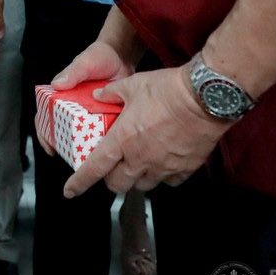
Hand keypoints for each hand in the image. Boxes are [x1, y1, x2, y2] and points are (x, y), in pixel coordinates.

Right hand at [37, 39, 138, 156]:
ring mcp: (90, 112)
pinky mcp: (106, 115)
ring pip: (83, 133)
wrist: (122, 55)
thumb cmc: (98, 56)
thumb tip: (57, 84)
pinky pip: (102, 130)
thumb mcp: (84, 63)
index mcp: (62, 95)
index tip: (50, 146)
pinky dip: (103, 139)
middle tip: (71, 156)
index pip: (46, 115)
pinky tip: (107, 147)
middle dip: (65, 144)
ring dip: (85, 144)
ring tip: (89, 156)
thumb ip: (72, 72)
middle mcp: (74, 106)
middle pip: (64, 129)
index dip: (44, 132)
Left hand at [62, 66, 229, 196]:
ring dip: (136, 179)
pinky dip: (163, 176)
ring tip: (137, 164)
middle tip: (111, 169)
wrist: (205, 97)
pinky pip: (169, 181)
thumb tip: (100, 95)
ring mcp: (163, 166)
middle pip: (118, 184)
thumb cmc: (167, 90)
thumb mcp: (132, 84)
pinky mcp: (184, 168)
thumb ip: (112, 93)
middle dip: (111, 180)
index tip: (70, 190)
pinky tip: (163, 162)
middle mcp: (140, 158)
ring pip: (143, 186)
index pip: (94, 168)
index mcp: (122, 140)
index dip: (79, 182)